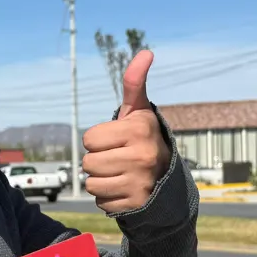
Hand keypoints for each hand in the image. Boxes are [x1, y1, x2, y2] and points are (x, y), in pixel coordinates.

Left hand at [82, 50, 170, 213]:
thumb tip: (146, 52)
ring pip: (92, 184)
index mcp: (139, 129)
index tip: (117, 141)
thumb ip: (134, 83)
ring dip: (101, 181)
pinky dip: (108, 198)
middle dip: (98, 162)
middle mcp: (142, 156)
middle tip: (118, 159)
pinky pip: (101, 202)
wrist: (167, 177)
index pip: (89, 139)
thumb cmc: (143, 139)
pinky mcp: (136, 204)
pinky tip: (124, 190)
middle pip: (88, 163)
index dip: (99, 140)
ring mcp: (140, 182)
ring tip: (120, 174)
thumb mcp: (139, 111)